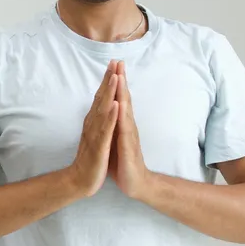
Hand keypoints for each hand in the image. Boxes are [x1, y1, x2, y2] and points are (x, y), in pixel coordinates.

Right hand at [68, 60, 118, 197]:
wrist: (80, 180)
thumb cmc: (91, 158)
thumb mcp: (96, 135)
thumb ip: (98, 120)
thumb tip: (102, 106)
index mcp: (94, 121)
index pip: (101, 97)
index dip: (107, 80)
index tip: (114, 64)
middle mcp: (93, 124)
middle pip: (101, 98)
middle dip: (108, 79)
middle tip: (115, 62)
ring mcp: (95, 134)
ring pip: (103, 109)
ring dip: (109, 92)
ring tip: (116, 77)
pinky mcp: (99, 146)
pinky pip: (106, 129)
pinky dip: (111, 116)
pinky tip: (116, 105)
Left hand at [108, 61, 148, 198]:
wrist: (135, 183)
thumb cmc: (124, 161)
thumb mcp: (115, 139)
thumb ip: (114, 124)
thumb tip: (109, 110)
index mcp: (122, 123)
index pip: (119, 98)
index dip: (116, 82)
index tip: (112, 64)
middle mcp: (127, 126)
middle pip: (124, 99)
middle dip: (121, 80)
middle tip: (118, 62)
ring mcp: (129, 135)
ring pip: (125, 110)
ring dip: (122, 92)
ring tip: (119, 76)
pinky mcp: (128, 146)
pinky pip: (124, 129)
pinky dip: (121, 116)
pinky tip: (119, 105)